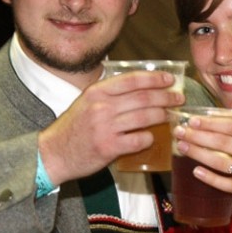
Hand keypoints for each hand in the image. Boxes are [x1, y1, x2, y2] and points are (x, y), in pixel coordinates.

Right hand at [38, 70, 183, 182]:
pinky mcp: (109, 147)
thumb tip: (140, 90)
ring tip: (170, 117)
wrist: (53, 154)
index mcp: (97, 92)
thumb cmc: (72, 129)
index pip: (133, 80)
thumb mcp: (86, 103)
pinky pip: (139, 140)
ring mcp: (106, 127)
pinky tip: (150, 138)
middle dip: (166, 97)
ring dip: (162, 117)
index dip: (155, 78)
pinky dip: (148, 138)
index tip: (170, 79)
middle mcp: (102, 107)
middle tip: (178, 99)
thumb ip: (109, 96)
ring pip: (145, 117)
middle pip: (144, 98)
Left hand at [170, 114, 231, 208]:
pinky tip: (196, 171)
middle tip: (179, 132)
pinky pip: (225, 183)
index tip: (191, 119)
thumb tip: (209, 117)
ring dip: (198, 153)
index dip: (210, 122)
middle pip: (222, 141)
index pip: (231, 125)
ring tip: (182, 146)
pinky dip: (210, 177)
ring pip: (220, 160)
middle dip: (197, 135)